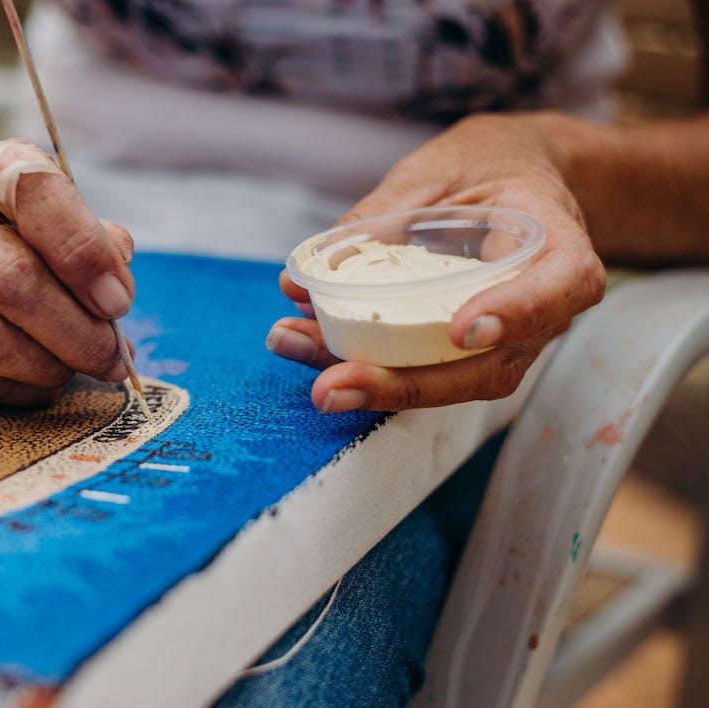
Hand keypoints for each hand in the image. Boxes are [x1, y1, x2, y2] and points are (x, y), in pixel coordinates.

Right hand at [0, 140, 135, 405]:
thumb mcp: (44, 214)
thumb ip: (88, 240)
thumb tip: (115, 291)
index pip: (36, 193)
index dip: (83, 251)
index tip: (118, 299)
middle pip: (11, 279)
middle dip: (77, 330)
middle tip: (112, 356)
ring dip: (49, 365)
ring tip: (80, 367)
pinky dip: (22, 386)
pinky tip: (42, 377)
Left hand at [267, 112, 606, 411]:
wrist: (518, 176)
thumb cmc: (487, 164)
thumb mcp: (439, 169)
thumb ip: (383, 215)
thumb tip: (303, 276)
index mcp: (558, 245)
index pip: (560, 287)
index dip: (515, 313)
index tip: (459, 330)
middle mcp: (543, 308)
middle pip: (489, 366)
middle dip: (406, 386)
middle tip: (332, 386)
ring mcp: (508, 339)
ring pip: (451, 381)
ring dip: (371, 384)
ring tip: (302, 364)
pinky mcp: (468, 351)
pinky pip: (425, 369)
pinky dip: (365, 364)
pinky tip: (307, 347)